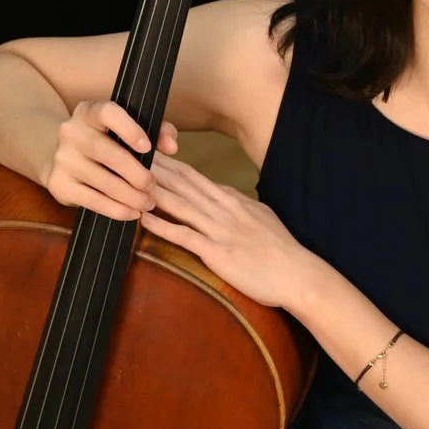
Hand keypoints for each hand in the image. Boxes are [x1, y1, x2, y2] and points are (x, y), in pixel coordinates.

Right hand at [42, 100, 178, 221]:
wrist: (62, 158)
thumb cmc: (107, 142)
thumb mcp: (128, 130)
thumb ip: (156, 131)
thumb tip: (172, 146)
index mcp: (89, 112)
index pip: (107, 113)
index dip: (129, 129)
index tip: (148, 147)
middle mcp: (71, 132)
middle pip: (109, 154)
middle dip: (138, 174)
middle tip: (153, 186)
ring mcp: (62, 159)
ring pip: (103, 181)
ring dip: (131, 196)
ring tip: (148, 203)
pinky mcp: (58, 184)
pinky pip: (92, 200)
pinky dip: (117, 210)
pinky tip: (132, 213)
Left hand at [137, 153, 316, 311]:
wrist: (298, 274)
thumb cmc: (281, 249)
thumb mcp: (261, 216)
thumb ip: (239, 204)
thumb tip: (224, 194)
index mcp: (233, 200)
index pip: (195, 176)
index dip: (170, 164)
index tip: (149, 154)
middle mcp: (224, 209)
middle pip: (184, 184)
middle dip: (156, 169)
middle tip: (130, 154)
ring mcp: (221, 230)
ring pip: (181, 205)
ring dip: (154, 192)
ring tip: (130, 180)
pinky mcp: (218, 253)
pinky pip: (185, 236)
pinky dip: (163, 227)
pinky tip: (144, 219)